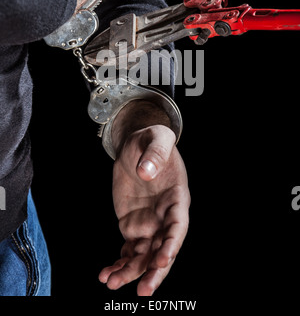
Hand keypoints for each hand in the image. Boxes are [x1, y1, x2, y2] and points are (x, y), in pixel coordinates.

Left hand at [99, 102, 189, 295]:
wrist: (136, 147)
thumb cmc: (152, 140)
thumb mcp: (156, 138)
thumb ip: (155, 153)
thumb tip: (146, 172)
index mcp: (177, 197)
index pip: (178, 225)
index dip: (172, 244)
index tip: (162, 260)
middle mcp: (165, 216)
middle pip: (163, 249)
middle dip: (154, 271)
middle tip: (143, 290)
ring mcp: (149, 224)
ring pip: (143, 255)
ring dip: (131, 272)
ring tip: (112, 283)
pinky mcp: (132, 226)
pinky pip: (128, 250)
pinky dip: (119, 263)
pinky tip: (106, 274)